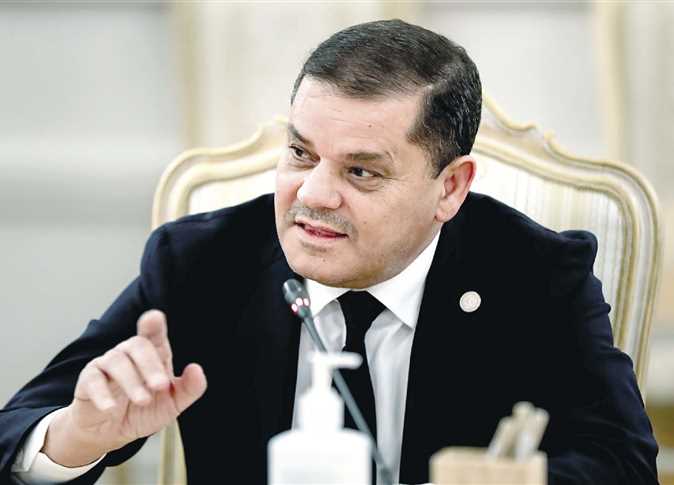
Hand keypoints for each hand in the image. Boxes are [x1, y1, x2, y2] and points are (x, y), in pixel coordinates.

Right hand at [43, 310, 206, 466]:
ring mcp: (108, 364)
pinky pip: (93, 380)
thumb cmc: (143, 412)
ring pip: (117, 361)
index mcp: (153, 355)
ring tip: (144, 400)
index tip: (154, 318)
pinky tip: (110, 407)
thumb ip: (189, 389)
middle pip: (138, 345)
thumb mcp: (172, 405)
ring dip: (132, 381)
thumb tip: (197, 370)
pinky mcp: (88, 380)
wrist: (112, 434)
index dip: (154, 325)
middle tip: (160, 386)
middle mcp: (129, 354)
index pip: (154, 334)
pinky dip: (101, 393)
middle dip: (151, 365)